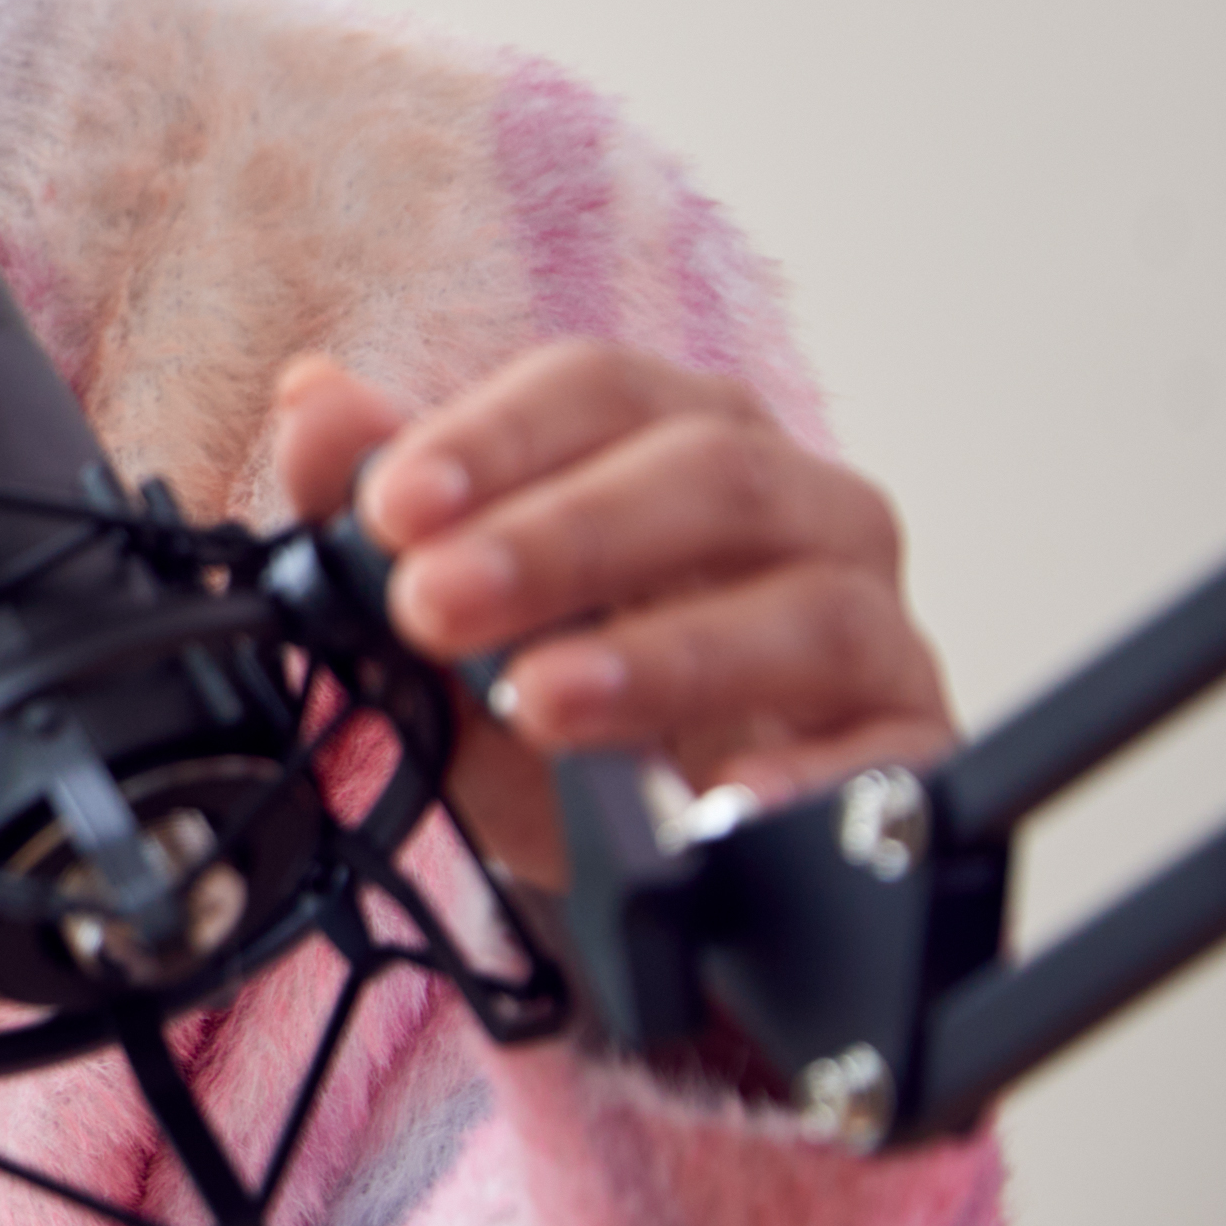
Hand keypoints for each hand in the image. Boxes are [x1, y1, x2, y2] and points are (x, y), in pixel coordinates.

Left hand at [265, 342, 956, 892]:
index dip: (496, 438)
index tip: (392, 508)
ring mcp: (868, 624)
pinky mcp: (911, 747)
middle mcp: (796, 507)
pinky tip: (721, 807)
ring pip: (804, 608)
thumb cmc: (558, 674)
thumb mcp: (449, 603)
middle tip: (438, 602)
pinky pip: (888, 755)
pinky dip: (810, 779)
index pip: (599, 389)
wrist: (643, 836)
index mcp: (680, 434)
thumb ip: (374, 501)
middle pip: (708, 476)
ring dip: (664, 653)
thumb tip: (314, 400)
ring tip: (544, 700)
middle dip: (562, 538)